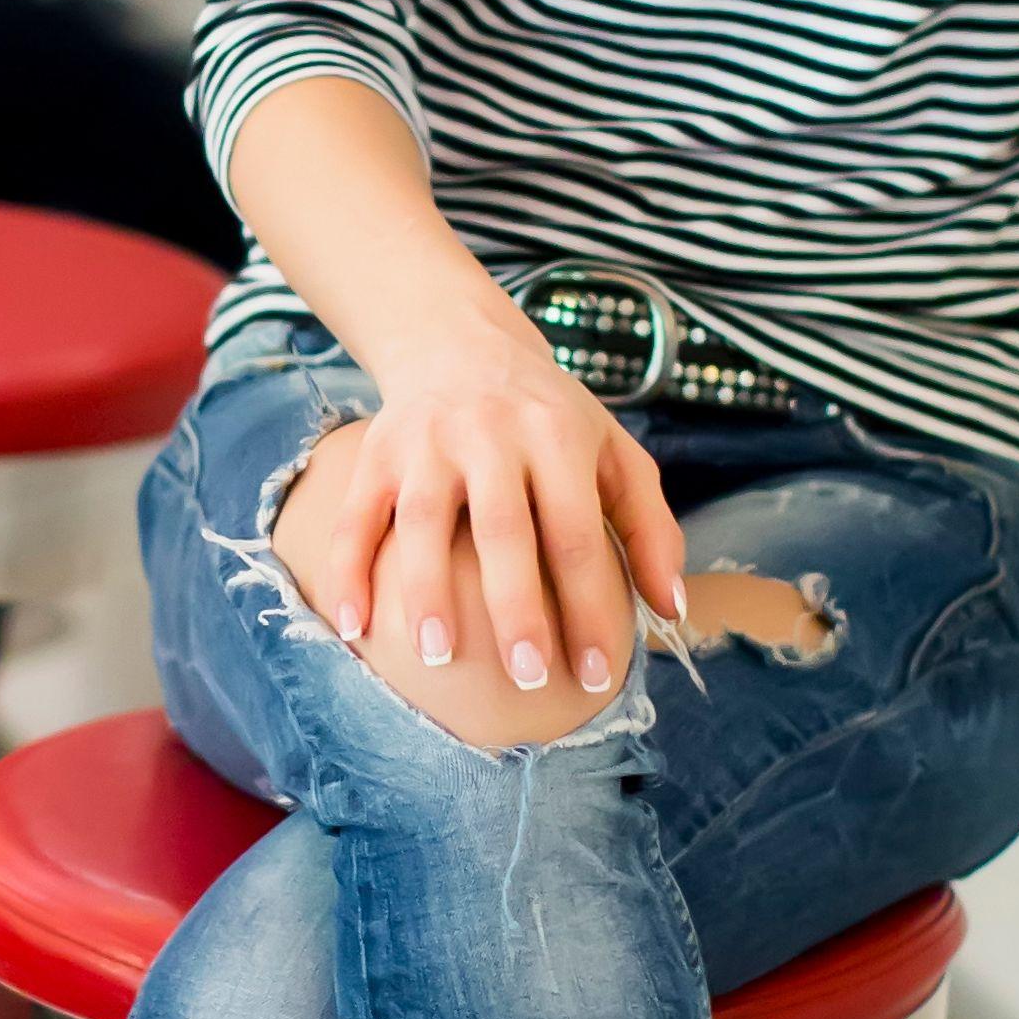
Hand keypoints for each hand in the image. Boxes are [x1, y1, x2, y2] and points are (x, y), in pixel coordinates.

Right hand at [280, 314, 688, 702]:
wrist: (461, 343)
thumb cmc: (550, 418)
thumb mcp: (614, 453)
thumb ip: (650, 526)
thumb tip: (669, 608)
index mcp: (558, 438)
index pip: (576, 534)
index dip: (588, 607)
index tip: (594, 674)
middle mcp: (491, 436)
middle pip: (503, 530)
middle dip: (515, 608)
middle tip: (526, 676)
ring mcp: (427, 444)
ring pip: (422, 521)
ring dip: (427, 590)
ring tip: (438, 655)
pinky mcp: (377, 454)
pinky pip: (356, 518)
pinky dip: (349, 571)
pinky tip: (354, 627)